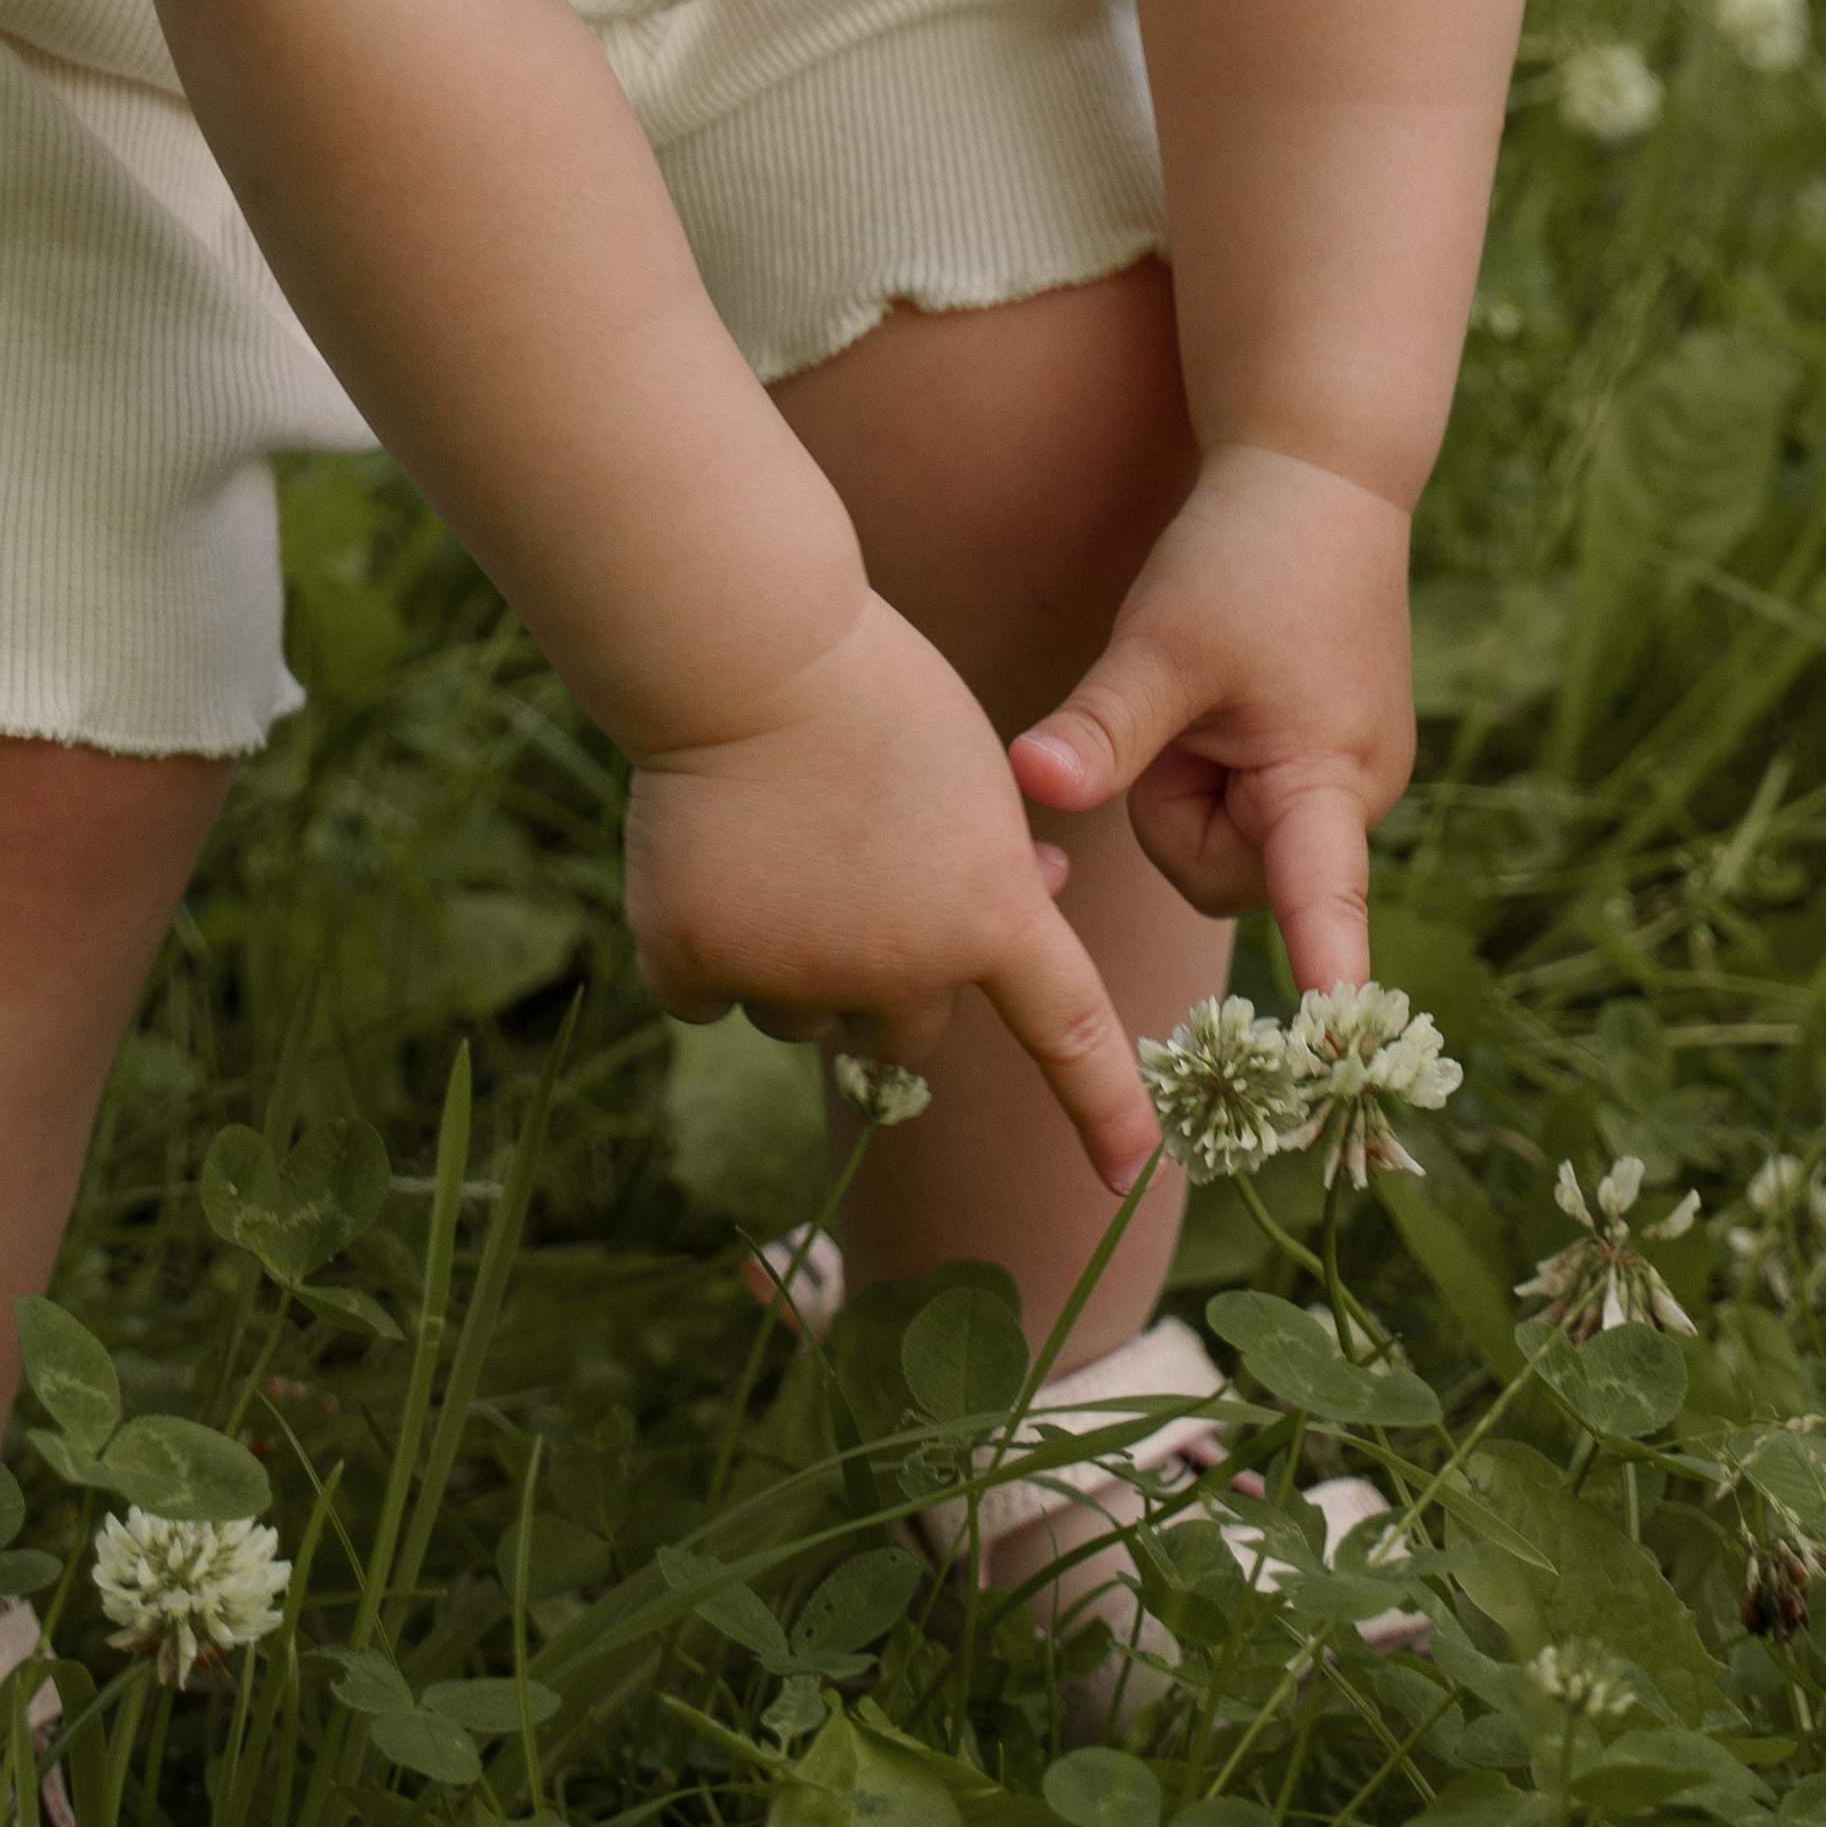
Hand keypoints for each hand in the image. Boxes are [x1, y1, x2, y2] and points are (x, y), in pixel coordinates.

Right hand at [626, 593, 1157, 1189]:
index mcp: (988, 917)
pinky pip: (707, 992)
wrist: (748, 654)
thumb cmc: (880, 697)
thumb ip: (1004, 862)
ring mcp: (792, 972)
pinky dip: (707, 944)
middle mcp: (898, 968)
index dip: (1105, 1106)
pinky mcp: (694, 956)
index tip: (1131, 1171)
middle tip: (858, 875)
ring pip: (803, 1015)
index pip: (1068, 1031)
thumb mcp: (981, 776)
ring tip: (783, 848)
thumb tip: (1031, 903)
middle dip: (890, 978)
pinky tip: (709, 861)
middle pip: (904, 1031)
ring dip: (797, 961)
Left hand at [1008, 445, 1414, 988]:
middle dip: (1178, 814)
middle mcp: (1354, 797)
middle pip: (1228, 875)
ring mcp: (1343, 781)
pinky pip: (1245, 804)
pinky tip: (1223, 695)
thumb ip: (1101, 729)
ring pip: (1229, 841)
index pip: (1325, 904)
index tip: (1334, 1038)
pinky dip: (1213, 766)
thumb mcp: (1160, 643)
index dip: (1325, 971)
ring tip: (1202, 693)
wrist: (1317, 474)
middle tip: (1176, 715)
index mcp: (1328, 779)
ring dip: (1193, 786)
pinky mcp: (1324, 761)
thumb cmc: (1246, 555)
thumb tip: (1033, 786)